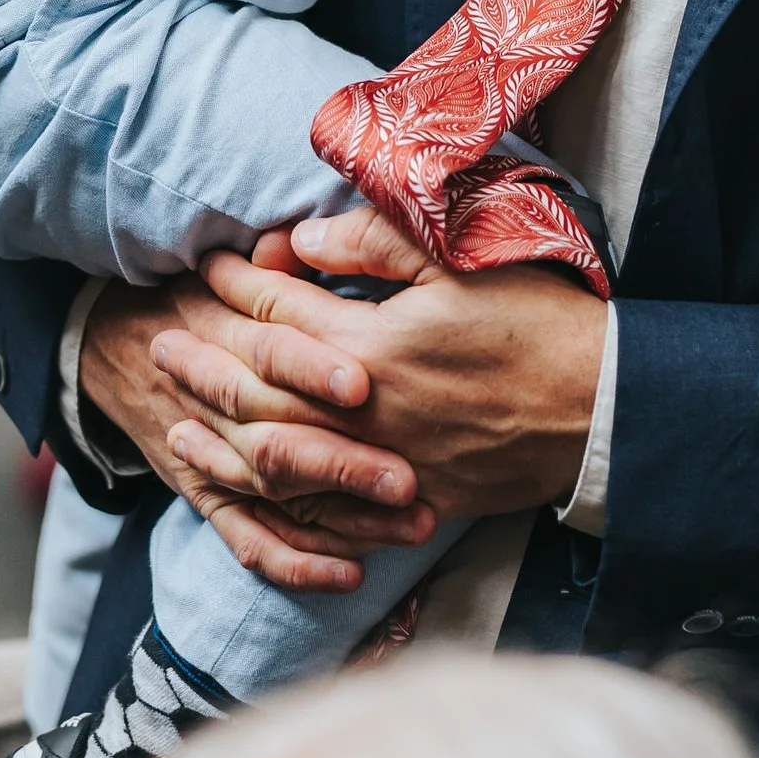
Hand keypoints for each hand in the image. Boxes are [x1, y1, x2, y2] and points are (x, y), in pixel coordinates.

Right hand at [77, 273, 436, 596]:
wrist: (114, 338)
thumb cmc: (197, 290)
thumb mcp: (231, 262)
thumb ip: (280, 260)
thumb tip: (315, 235)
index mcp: (224, 329)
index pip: (268, 350)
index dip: (309, 368)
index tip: (363, 386)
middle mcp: (215, 399)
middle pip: (277, 436)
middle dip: (344, 464)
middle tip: (409, 479)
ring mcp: (210, 455)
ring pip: (274, 495)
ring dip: (343, 519)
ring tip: (412, 525)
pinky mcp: (209, 495)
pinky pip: (250, 541)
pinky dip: (297, 563)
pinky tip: (351, 575)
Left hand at [153, 214, 605, 540]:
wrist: (601, 408)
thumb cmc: (536, 322)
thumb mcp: (458, 262)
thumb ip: (373, 245)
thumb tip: (302, 239)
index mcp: (370, 347)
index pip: (278, 312)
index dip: (235, 285)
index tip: (205, 264)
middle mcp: (362, 414)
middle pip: (258, 392)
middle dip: (203, 364)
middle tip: (157, 342)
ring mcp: (382, 468)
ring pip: (276, 464)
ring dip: (219, 443)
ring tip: (176, 428)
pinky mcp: (410, 505)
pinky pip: (324, 519)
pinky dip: (277, 509)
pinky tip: (252, 497)